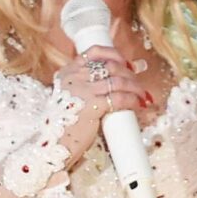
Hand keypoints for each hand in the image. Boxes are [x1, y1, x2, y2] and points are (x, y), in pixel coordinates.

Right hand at [54, 46, 147, 167]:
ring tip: (143, 96)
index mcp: (68, 72)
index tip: (128, 64)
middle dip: (130, 75)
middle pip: (111, 66)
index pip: (95, 52)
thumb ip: (89, 85)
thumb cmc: (66, 123)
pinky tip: (137, 104)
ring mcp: (83, 90)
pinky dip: (132, 99)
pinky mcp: (92, 106)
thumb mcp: (71, 97)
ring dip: (136, 87)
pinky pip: (120, 97)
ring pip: (119, 81)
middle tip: (139, 86)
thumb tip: (121, 76)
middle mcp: (74, 77)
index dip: (116, 55)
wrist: (53, 145)